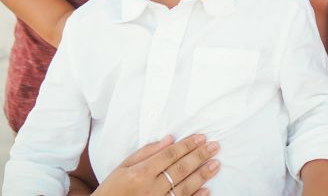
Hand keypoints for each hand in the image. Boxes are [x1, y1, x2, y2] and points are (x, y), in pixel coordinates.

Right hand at [89, 135, 219, 195]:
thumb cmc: (112, 188)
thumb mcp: (123, 166)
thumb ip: (146, 152)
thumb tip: (169, 139)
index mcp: (141, 173)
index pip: (170, 155)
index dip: (187, 145)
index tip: (201, 137)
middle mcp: (151, 188)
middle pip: (180, 169)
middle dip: (199, 156)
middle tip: (215, 146)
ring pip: (185, 187)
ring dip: (202, 175)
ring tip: (215, 164)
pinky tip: (207, 189)